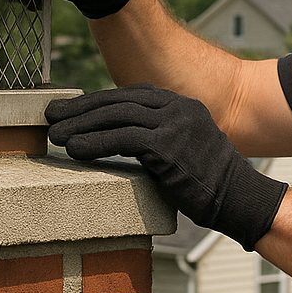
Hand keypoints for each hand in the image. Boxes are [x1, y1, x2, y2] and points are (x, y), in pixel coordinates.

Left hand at [46, 85, 288, 249]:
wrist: (239, 199)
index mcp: (182, 105)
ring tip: (56, 136)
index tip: (73, 109)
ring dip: (82, 125)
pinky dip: (95, 143)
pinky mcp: (169, 146)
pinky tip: (76, 150)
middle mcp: (180, 108)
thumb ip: (158, 137)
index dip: (99, 100)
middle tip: (52, 116)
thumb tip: (117, 140)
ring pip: (118, 115)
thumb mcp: (185, 148)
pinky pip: (123, 139)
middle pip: (120, 100)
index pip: (132, 93)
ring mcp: (176, 124)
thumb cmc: (208, 183)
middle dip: (82, 108)